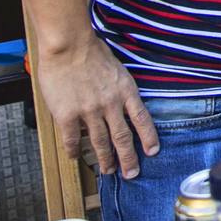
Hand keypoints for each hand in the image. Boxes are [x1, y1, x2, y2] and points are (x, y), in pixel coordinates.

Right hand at [36, 34, 157, 178]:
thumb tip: (120, 106)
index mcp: (126, 91)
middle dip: (128, 158)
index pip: (142, 120)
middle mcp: (111, 105)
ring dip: (105, 160)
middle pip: (123, 138)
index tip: (152, 152)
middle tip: (131, 174)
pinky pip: (72, 139)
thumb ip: (119, 90)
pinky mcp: (67, 116)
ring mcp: (89, 112)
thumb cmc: (91, 51)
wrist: (69, 46)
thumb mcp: (117, 70)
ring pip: (100, 143)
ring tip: (108, 171)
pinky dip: (75, 151)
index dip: (148, 138)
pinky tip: (77, 157)